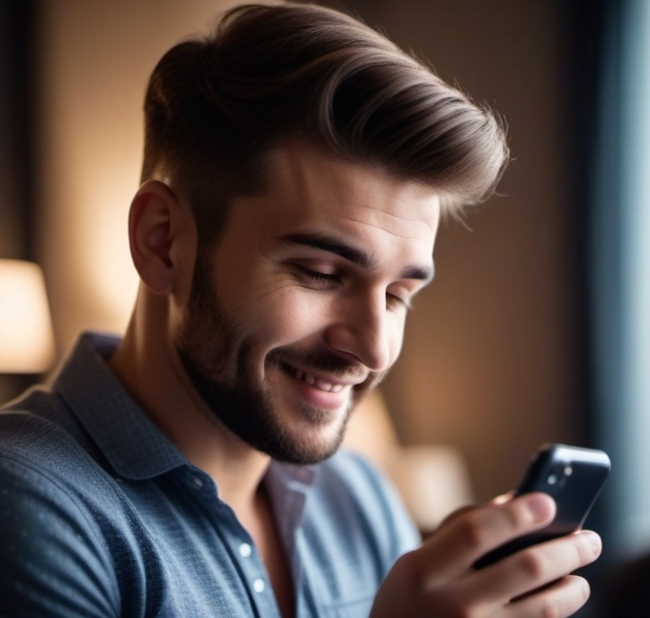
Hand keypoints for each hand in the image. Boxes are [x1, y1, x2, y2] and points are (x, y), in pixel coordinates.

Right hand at [370, 493, 601, 616]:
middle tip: (589, 537)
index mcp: (424, 569)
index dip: (516, 513)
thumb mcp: (416, 561)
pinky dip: (558, 611)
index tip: (547, 501)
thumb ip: (458, 533)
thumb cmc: (410, 600)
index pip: (477, 531)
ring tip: (580, 573)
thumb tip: (513, 506)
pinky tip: (564, 598)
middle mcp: (452, 604)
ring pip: (545, 606)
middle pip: (526, 567)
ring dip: (572, 585)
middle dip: (566, 548)